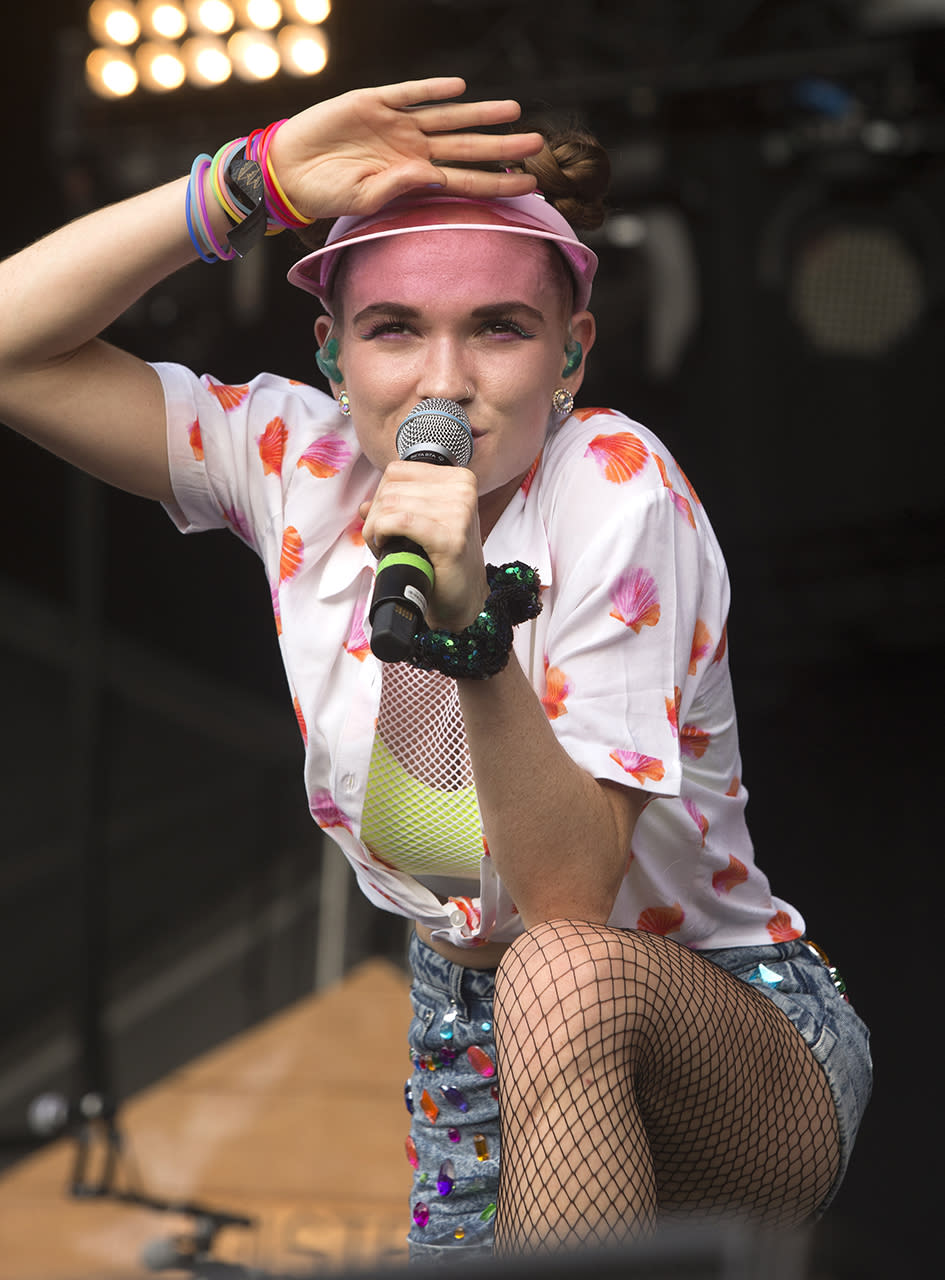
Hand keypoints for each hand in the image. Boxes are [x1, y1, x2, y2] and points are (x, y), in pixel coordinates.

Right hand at [268, 77, 542, 220]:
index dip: (497, 182)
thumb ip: (397, 188)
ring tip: (513, 111)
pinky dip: (432, 89)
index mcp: (413, 179)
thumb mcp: (362, 199)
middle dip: (502, 146)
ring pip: (447, 117)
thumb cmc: (324, 194)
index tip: (530, 184)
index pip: (465, 182)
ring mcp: (396, 125)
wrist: (289, 170)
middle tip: (539, 143)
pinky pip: (409, 93)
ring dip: (480, 114)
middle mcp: (412, 150)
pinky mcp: (373, 102)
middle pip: (467, 147)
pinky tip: (459, 88)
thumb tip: (434, 176)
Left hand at [360, 460, 489, 632]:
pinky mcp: (451, 537)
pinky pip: (399, 522)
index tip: (384, 520)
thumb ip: (398, 507)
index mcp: (459, 479)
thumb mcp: (425, 524)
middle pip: (390, 489)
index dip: (380, 497)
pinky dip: (381, 534)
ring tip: (384, 546)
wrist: (463, 598)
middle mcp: (462, 490)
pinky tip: (385, 548)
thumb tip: (365, 505)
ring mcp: (459, 512)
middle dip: (375, 516)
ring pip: (389, 504)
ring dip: (375, 529)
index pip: (398, 471)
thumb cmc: (445, 562)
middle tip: (381, 539)